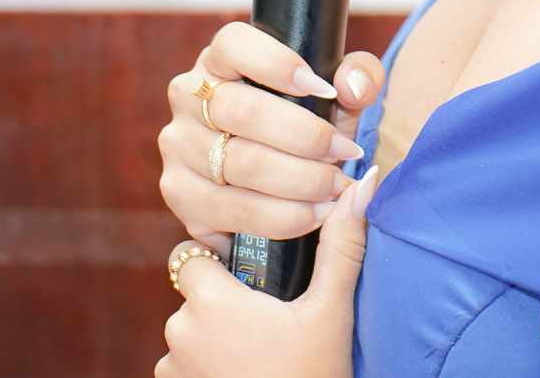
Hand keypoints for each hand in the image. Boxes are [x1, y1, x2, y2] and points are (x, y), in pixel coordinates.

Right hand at [158, 22, 386, 252]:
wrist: (277, 180)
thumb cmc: (307, 122)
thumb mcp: (337, 94)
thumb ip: (358, 76)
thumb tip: (352, 87)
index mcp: (220, 58)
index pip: (234, 44)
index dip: (279, 64)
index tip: (323, 89)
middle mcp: (188, 96)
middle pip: (244, 111)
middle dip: (305, 136)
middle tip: (345, 152)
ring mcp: (178, 144)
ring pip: (240, 164)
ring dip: (300, 181)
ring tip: (337, 186)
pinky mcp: (179, 192)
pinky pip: (233, 210)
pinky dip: (282, 216)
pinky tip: (315, 214)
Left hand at [158, 165, 380, 377]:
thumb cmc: (312, 375)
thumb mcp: (331, 311)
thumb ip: (341, 245)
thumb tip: (365, 182)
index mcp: (213, 300)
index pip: (191, 253)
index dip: (217, 257)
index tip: (249, 271)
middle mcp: (180, 331)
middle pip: (194, 294)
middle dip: (224, 300)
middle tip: (269, 317)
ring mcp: (174, 367)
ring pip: (189, 332)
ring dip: (214, 336)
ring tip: (259, 351)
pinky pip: (185, 365)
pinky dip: (208, 365)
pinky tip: (246, 372)